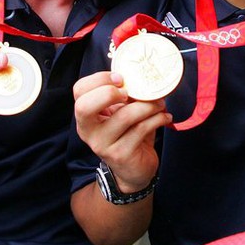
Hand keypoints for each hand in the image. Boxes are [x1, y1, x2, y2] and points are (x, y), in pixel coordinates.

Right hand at [73, 71, 171, 192]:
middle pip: (85, 106)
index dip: (99, 79)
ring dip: (148, 105)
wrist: (134, 170)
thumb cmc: (128, 134)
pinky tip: (165, 117)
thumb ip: (124, 96)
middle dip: (109, 92)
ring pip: (124, 116)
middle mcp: (88, 131)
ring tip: (160, 103)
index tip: (121, 78)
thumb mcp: (121, 112)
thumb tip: (142, 75)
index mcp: (86, 116)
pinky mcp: (121, 154)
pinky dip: (158, 118)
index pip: (79, 90)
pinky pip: (142, 128)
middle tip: (131, 92)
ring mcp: (103, 144)